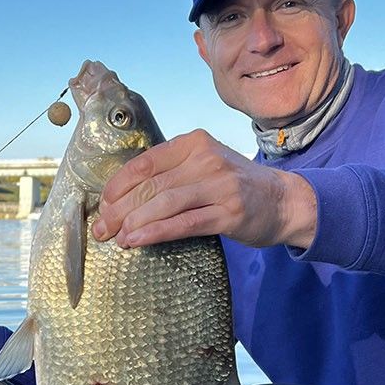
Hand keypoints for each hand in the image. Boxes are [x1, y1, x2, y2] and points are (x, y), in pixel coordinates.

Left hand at [91, 130, 317, 249]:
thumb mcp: (204, 165)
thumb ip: (171, 173)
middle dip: (120, 209)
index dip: (118, 186)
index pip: (145, 163)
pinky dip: (155, 233)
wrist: (283, 200)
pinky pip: (183, 224)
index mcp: (194, 143)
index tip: (103, 204)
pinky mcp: (228, 213)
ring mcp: (219, 185)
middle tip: (101, 229)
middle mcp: (206, 159)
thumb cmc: (235, 185)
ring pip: (163, 204)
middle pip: (150, 186)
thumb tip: (123, 196)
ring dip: (133, 223)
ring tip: (115, 238)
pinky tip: (136, 241)